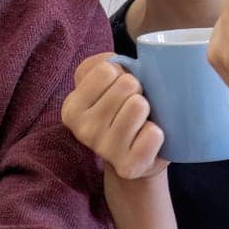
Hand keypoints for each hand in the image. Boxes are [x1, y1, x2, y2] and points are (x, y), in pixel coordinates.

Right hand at [60, 52, 168, 181]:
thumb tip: (115, 62)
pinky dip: (156, 133)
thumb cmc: (120, 110)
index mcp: (72, 108)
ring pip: (138, 106)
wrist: (133, 156)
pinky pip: (153, 134)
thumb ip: (100, 63)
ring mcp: (104, 150)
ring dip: (147, 109)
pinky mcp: (127, 167)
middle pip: (126, 84)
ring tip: (140, 121)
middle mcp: (83, 130)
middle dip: (137, 89)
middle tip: (132, 105)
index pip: (106, 69)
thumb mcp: (101, 84)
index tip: (118, 88)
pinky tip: (147, 139)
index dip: (120, 72)